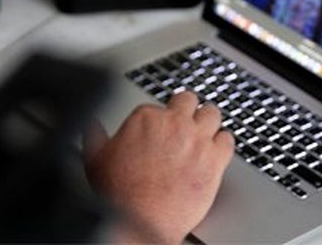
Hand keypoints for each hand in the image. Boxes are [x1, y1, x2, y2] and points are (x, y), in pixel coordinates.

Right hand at [83, 91, 233, 243]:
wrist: (140, 220)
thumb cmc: (118, 193)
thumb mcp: (95, 158)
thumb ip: (94, 135)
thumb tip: (92, 126)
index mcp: (146, 117)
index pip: (158, 105)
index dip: (160, 119)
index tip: (159, 130)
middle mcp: (174, 123)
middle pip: (189, 101)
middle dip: (187, 110)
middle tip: (185, 120)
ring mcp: (197, 140)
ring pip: (213, 114)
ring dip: (208, 122)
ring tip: (204, 131)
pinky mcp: (215, 160)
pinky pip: (228, 140)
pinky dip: (223, 144)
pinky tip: (217, 151)